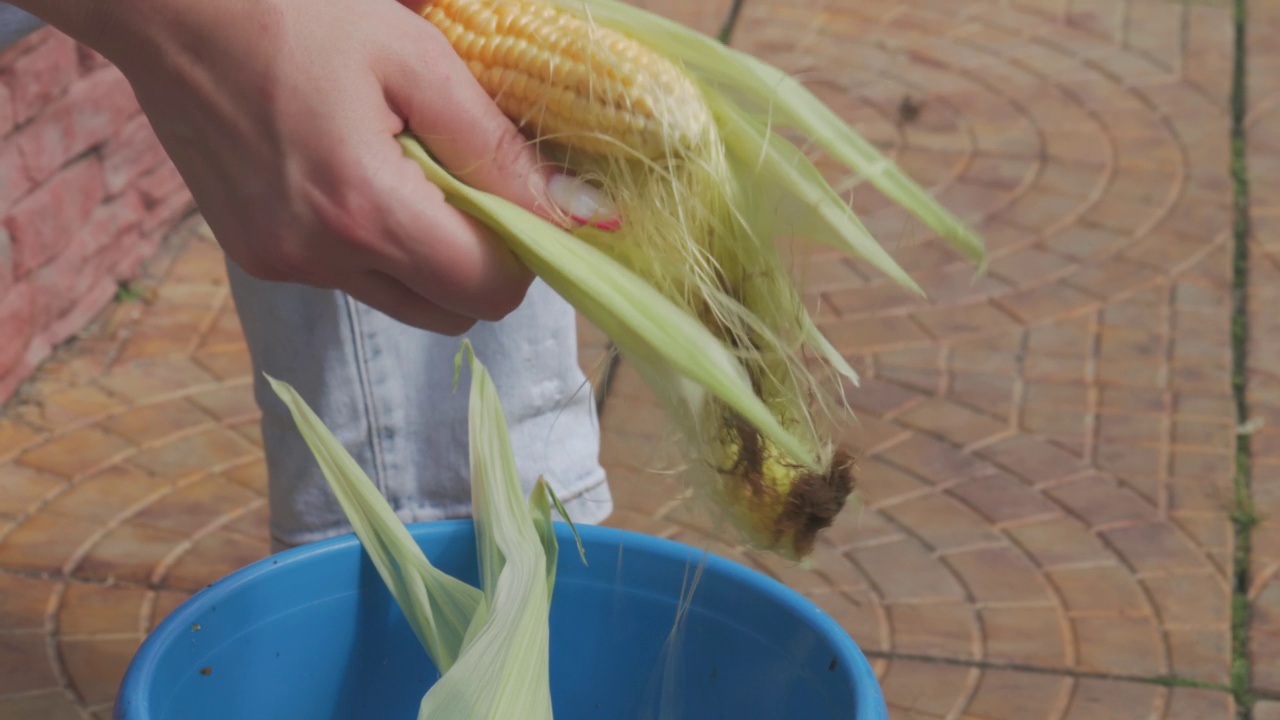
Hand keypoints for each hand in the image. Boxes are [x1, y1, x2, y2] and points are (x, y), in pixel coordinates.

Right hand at [38, 0, 576, 332]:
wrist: (169, 6)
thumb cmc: (297, 11)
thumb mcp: (416, 60)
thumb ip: (500, 147)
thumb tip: (579, 211)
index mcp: (364, 209)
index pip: (489, 288)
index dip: (528, 251)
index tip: (528, 198)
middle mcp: (318, 257)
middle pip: (452, 311)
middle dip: (484, 260)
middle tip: (473, 182)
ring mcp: (282, 263)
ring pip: (403, 301)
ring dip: (430, 256)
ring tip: (409, 170)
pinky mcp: (257, 256)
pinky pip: (351, 277)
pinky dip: (378, 244)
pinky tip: (358, 175)